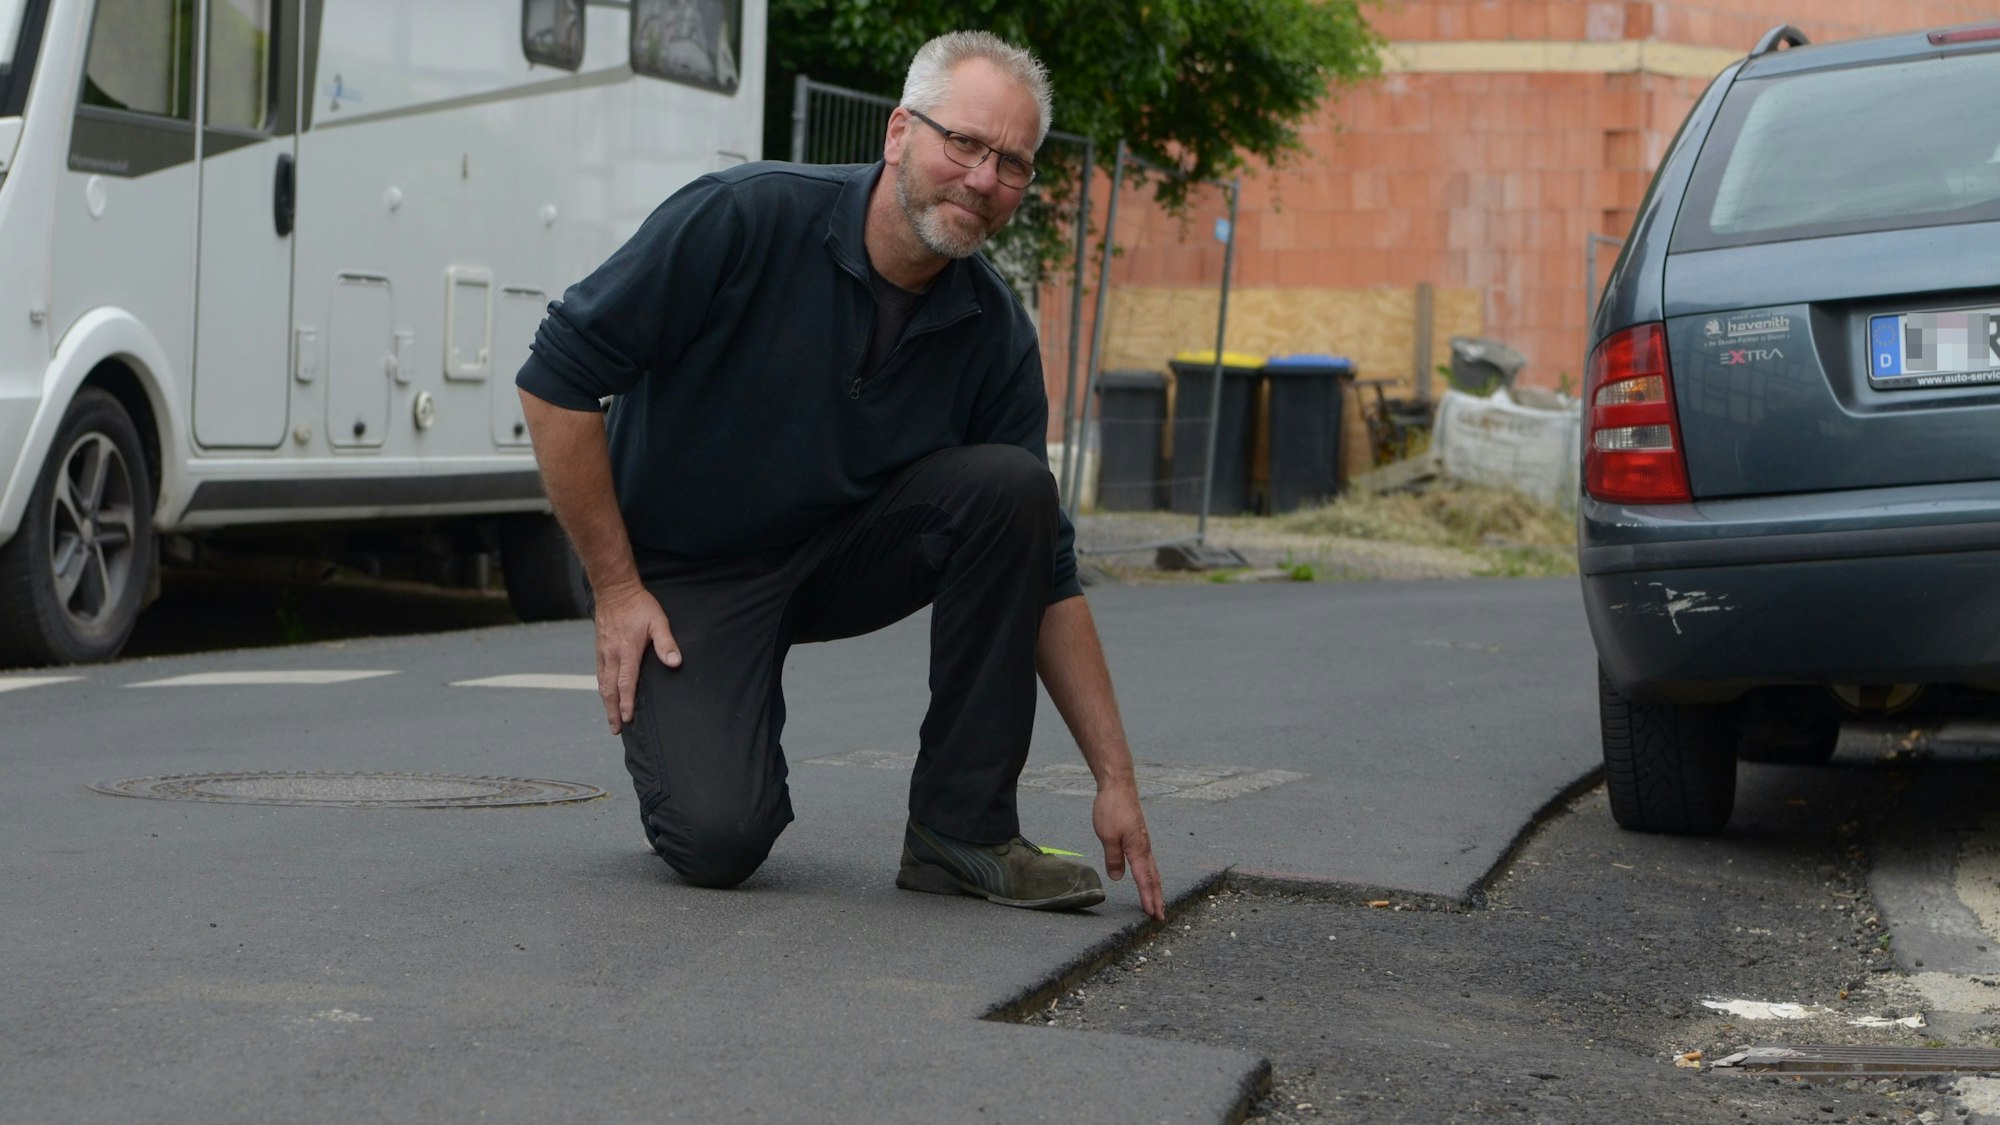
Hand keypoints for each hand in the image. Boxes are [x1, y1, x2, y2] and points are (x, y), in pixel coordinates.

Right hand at [593, 580, 679, 733]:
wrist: (614, 590)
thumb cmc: (639, 606)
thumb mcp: (658, 621)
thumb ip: (666, 643)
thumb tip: (674, 663)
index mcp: (626, 651)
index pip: (626, 683)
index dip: (627, 703)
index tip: (628, 719)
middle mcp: (611, 655)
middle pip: (610, 689)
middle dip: (613, 711)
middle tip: (616, 729)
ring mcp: (603, 652)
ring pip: (602, 683)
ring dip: (606, 703)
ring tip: (611, 719)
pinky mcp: (599, 649)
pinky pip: (599, 674)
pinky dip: (602, 689)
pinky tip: (606, 696)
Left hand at [1093, 781, 1163, 920]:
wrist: (1118, 786)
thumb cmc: (1112, 808)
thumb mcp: (1107, 836)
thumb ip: (1114, 858)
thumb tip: (1118, 878)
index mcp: (1138, 849)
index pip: (1145, 880)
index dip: (1148, 898)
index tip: (1153, 915)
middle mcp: (1145, 848)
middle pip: (1154, 878)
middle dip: (1157, 898)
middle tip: (1160, 917)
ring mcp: (1143, 842)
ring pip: (1152, 870)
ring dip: (1155, 888)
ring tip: (1157, 903)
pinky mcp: (1139, 837)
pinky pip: (1147, 861)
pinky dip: (1150, 875)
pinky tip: (1147, 876)